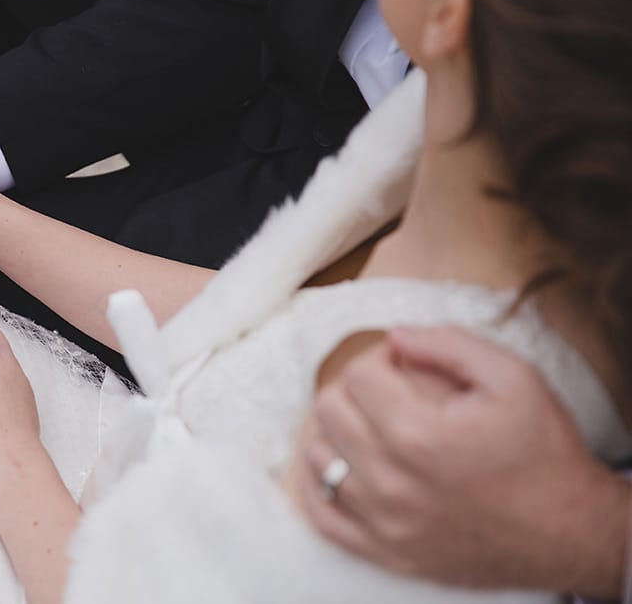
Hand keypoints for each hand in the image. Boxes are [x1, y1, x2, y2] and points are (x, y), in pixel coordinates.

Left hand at [294, 327, 629, 597]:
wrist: (570, 531)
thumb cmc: (543, 451)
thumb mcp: (514, 378)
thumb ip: (449, 345)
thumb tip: (394, 336)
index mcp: (419, 436)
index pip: (358, 375)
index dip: (379, 357)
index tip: (401, 362)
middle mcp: (392, 482)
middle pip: (329, 411)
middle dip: (352, 389)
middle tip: (383, 390)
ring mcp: (384, 522)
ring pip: (317, 459)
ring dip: (334, 432)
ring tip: (366, 424)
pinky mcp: (384, 551)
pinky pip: (322, 515)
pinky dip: (320, 485)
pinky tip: (341, 464)